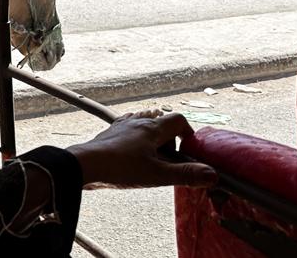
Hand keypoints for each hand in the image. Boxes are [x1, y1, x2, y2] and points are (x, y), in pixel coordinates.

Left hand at [66, 110, 216, 188]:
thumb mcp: (157, 175)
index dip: (188, 133)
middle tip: (169, 160)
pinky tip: (132, 154)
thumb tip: (212, 174)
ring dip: (152, 138)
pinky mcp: (109, 134)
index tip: (189, 151)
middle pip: (162, 122)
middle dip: (170, 139)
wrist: (85, 164)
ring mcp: (122, 126)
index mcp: (152, 128)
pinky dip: (135, 139)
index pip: (178, 120)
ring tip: (152, 158)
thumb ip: (185, 174)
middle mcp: (138, 122)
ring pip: (144, 124)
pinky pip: (128, 129)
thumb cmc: (120, 168)